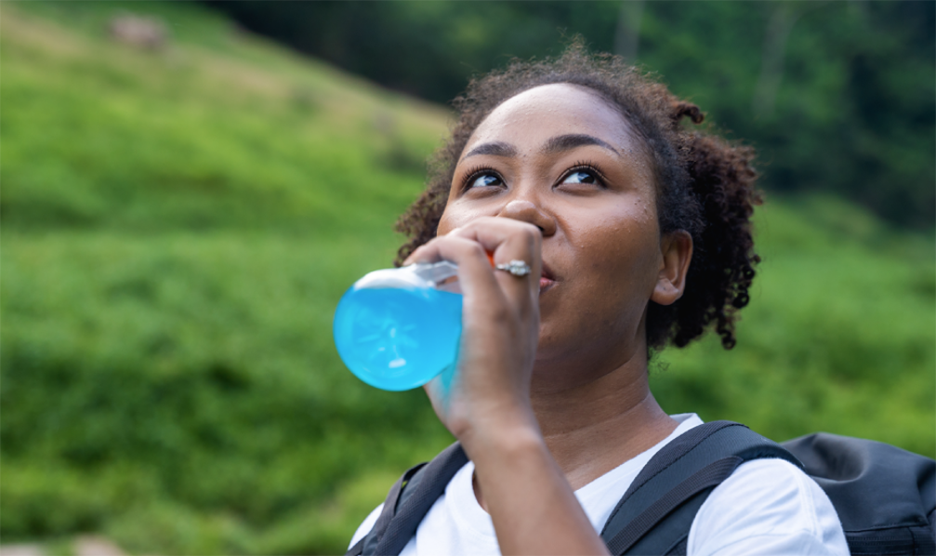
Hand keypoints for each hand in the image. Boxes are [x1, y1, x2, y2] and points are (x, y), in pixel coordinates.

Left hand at [403, 217, 542, 445]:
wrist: (497, 432)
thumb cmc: (477, 407)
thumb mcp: (467, 363)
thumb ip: (446, 349)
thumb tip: (410, 346)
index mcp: (524, 310)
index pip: (524, 250)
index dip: (489, 239)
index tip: (448, 262)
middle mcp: (524, 301)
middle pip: (526, 232)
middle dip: (484, 226)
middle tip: (445, 253)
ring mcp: (511, 303)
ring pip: (510, 232)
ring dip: (471, 231)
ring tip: (438, 256)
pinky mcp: (490, 312)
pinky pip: (468, 256)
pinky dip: (443, 248)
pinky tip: (421, 264)